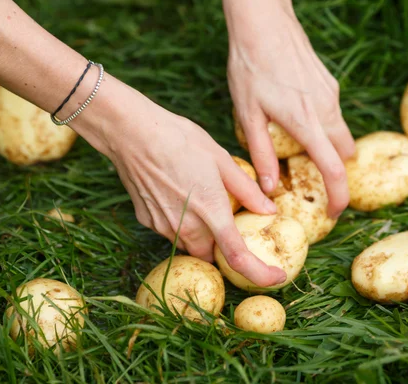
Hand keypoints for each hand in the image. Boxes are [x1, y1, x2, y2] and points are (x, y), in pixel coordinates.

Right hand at [74, 77, 287, 286]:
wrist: (131, 133)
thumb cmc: (179, 140)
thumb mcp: (221, 159)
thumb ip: (247, 189)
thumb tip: (269, 210)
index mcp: (211, 211)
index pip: (238, 257)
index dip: (260, 274)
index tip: (276, 276)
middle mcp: (186, 227)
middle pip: (211, 254)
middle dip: (223, 247)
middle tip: (228, 221)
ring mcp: (163, 226)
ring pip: (190, 243)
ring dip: (201, 233)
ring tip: (200, 198)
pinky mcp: (147, 220)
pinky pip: (171, 230)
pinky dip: (180, 220)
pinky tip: (177, 192)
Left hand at [221, 0, 354, 217]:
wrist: (263, 22)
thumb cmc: (250, 67)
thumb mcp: (248, 114)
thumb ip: (262, 154)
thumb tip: (271, 188)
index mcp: (306, 122)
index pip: (333, 169)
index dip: (338, 196)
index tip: (334, 213)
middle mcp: (327, 109)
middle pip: (344, 153)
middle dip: (334, 172)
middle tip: (312, 182)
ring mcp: (331, 94)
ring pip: (340, 132)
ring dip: (328, 148)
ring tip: (297, 149)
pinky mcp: (329, 83)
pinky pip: (333, 113)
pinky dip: (323, 127)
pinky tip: (296, 118)